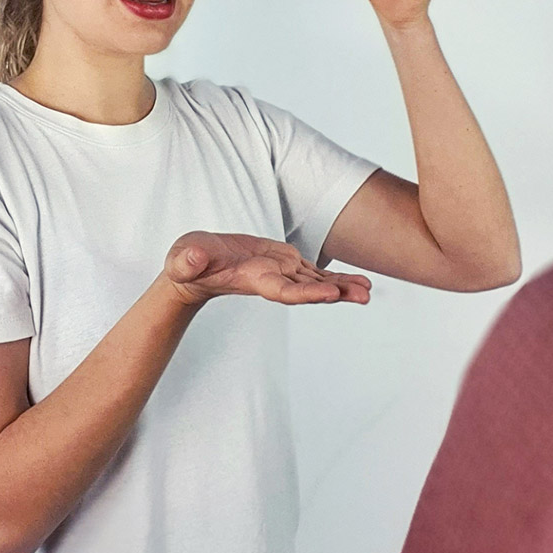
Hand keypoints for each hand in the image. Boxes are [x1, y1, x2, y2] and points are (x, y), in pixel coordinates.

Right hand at [161, 231, 372, 307]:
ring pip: (317, 281)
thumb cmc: (188, 263)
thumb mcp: (184, 258)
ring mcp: (281, 272)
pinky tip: (358, 281)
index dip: (308, 292)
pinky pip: (315, 271)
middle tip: (364, 295)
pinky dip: (336, 276)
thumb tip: (190, 259)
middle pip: (310, 289)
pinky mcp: (285, 263)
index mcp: (255, 280)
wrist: (194, 267)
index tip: (331, 293)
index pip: (285, 291)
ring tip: (368, 290)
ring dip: (343, 286)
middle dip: (336, 292)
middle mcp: (274, 280)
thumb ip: (187, 261)